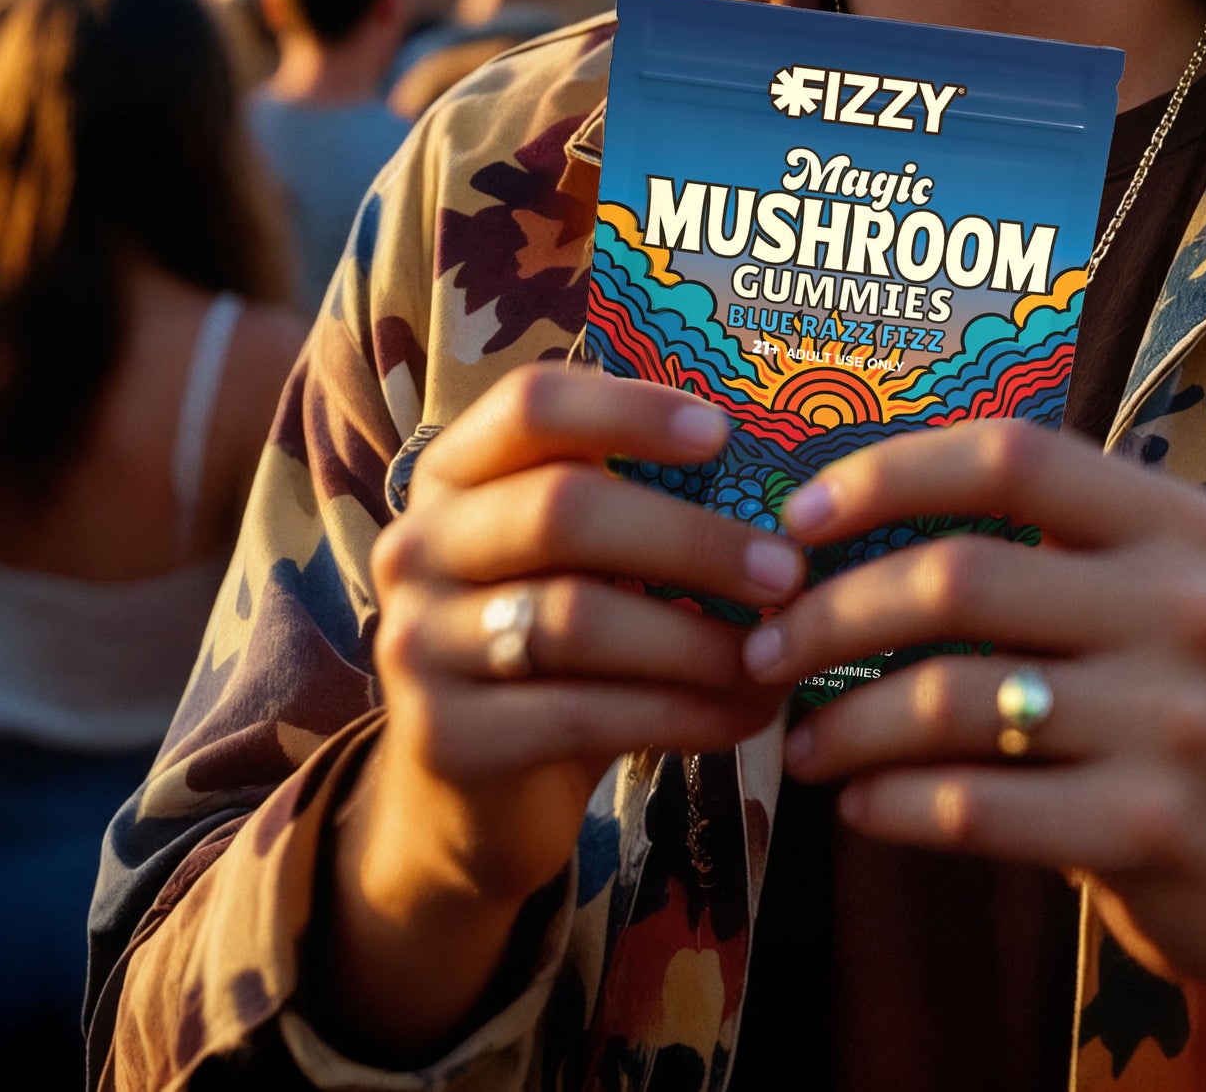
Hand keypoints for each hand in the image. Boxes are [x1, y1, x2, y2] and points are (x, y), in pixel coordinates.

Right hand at [319, 367, 798, 1058]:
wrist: (472, 799)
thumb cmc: (554, 657)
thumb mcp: (579, 570)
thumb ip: (640, 515)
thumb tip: (787, 491)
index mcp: (455, 477)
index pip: (530, 405)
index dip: (629, 410)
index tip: (724, 434)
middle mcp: (417, 546)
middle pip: (561, 510)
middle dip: (691, 539)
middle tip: (788, 572)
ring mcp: (417, 643)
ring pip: (576, 619)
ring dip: (697, 640)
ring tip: (778, 659)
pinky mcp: (442, 736)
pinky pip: (581, 714)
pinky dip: (680, 714)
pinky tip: (744, 717)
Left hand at [742, 421, 1205, 1024]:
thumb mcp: (1172, 593)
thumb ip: (1059, 549)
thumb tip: (856, 521)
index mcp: (1178, 527)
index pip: (1011, 457)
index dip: (888, 473)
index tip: (800, 517)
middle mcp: (1182, 609)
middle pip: (956, 577)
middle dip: (829, 614)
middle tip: (768, 651)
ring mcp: (1169, 722)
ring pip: (947, 700)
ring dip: (844, 723)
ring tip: (805, 741)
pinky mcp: (1144, 829)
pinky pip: (971, 806)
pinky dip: (889, 803)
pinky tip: (860, 804)